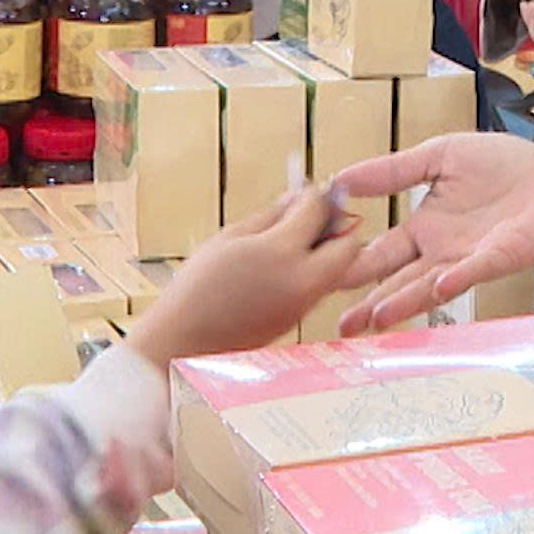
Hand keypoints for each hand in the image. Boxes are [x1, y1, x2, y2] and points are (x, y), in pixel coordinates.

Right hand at [127, 189, 368, 362]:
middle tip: (313, 219)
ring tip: (294, 243)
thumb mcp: (230, 237)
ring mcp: (304, 305)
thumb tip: (295, 199)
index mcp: (281, 252)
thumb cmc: (198, 287)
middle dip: (337, 227)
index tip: (304, 191)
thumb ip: (270, 216)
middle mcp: (302, 280)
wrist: (184, 342)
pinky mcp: (298, 320)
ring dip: (328, 251)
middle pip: (349, 245)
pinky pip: (320, 288)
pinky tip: (284, 267)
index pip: (318, 210)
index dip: (313, 195)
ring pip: (339, 270)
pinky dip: (314, 272)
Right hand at [332, 134, 533, 335]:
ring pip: (429, 285)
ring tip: (375, 318)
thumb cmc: (500, 164)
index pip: (379, 251)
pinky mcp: (502, 256)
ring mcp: (470, 259)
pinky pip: (476, 269)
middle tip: (340, 323)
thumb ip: (392, 170)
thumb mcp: (437, 156)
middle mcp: (441, 252)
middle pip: (398, 281)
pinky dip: (458, 278)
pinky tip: (438, 284)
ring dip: (404, 302)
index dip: (350, 262)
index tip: (318, 274)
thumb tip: (340, 177)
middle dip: (369, 303)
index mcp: (422, 229)